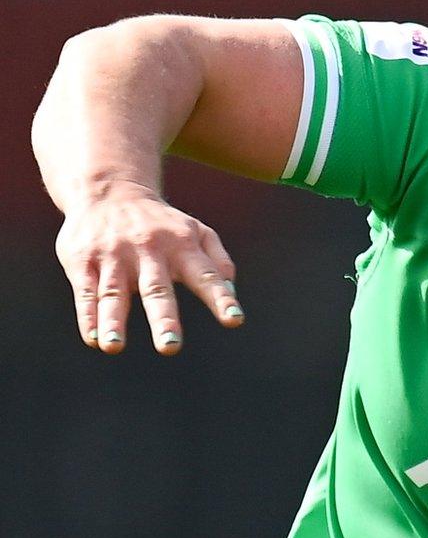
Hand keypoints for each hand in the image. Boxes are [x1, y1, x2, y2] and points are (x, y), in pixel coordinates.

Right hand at [54, 183, 241, 353]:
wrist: (109, 191)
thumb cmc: (162, 223)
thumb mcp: (197, 231)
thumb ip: (218, 260)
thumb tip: (231, 291)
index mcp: (182, 246)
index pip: (206, 275)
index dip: (221, 297)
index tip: (234, 319)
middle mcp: (148, 251)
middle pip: (157, 289)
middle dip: (164, 319)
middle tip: (170, 346)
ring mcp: (113, 255)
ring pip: (113, 292)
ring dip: (113, 320)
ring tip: (113, 346)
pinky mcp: (83, 259)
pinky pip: (85, 290)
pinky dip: (87, 315)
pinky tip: (93, 338)